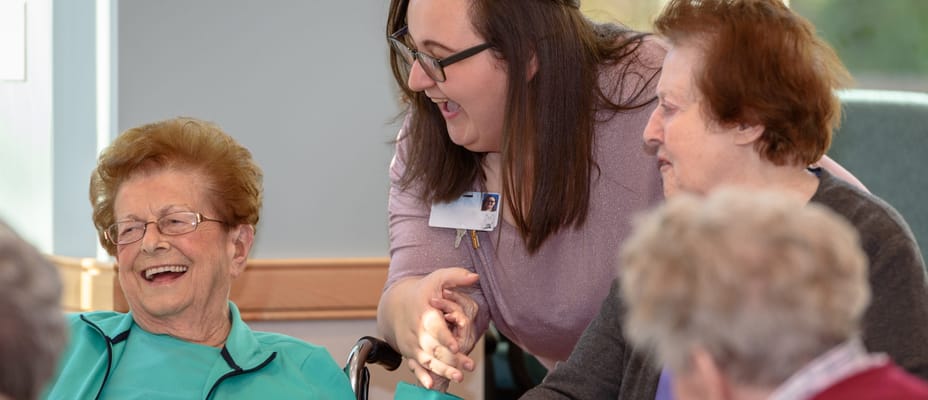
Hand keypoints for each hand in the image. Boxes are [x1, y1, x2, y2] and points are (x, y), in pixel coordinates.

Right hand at [381, 267, 478, 388]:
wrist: (396, 304)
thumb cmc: (422, 292)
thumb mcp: (437, 279)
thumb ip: (456, 276)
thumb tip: (475, 276)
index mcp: (424, 313)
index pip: (434, 327)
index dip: (444, 337)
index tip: (456, 346)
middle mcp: (416, 330)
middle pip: (433, 348)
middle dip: (449, 359)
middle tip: (466, 368)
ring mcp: (412, 343)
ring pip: (426, 360)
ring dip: (441, 371)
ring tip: (458, 377)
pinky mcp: (409, 352)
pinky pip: (415, 366)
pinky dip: (422, 376)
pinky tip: (431, 384)